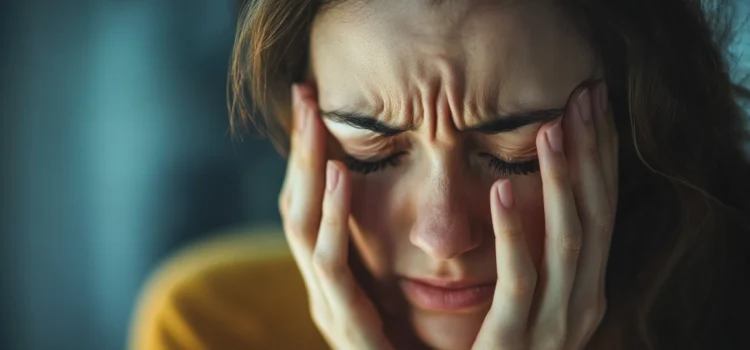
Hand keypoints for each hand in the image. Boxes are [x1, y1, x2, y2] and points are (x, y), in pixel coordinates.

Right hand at [278, 83, 393, 349]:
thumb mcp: (406, 296)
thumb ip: (397, 257)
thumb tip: (405, 203)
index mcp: (338, 278)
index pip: (313, 204)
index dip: (311, 155)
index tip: (319, 104)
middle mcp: (325, 290)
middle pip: (297, 206)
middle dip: (299, 150)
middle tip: (304, 94)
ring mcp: (329, 309)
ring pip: (302, 228)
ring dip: (306, 171)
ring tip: (312, 121)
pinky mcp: (347, 329)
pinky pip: (331, 267)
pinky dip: (332, 219)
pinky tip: (341, 177)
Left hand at [473, 80, 617, 348]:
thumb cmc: (498, 345)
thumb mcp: (528, 293)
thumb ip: (536, 249)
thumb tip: (527, 187)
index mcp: (586, 286)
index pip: (601, 207)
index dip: (601, 154)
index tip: (591, 102)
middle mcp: (583, 303)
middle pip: (595, 216)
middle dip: (592, 155)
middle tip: (583, 97)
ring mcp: (555, 328)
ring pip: (571, 244)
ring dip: (562, 185)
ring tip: (550, 131)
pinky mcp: (514, 345)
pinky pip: (521, 286)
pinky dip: (517, 238)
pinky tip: (502, 193)